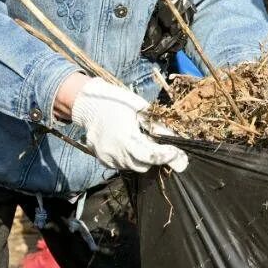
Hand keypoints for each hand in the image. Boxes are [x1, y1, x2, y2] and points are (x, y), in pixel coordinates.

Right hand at [70, 77, 187, 173]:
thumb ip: (157, 126)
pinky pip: (121, 165)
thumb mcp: (141, 109)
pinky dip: (130, 159)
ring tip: (144, 143)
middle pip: (143, 165)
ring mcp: (106, 157)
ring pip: (132, 167)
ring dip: (143, 159)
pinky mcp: (101, 159)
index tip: (179, 154)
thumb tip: (175, 138)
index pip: (151, 155)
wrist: (89, 102)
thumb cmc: (118, 101)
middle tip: (164, 148)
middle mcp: (114, 151)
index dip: (167, 156)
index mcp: (125, 137)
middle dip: (156, 158)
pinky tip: (131, 145)